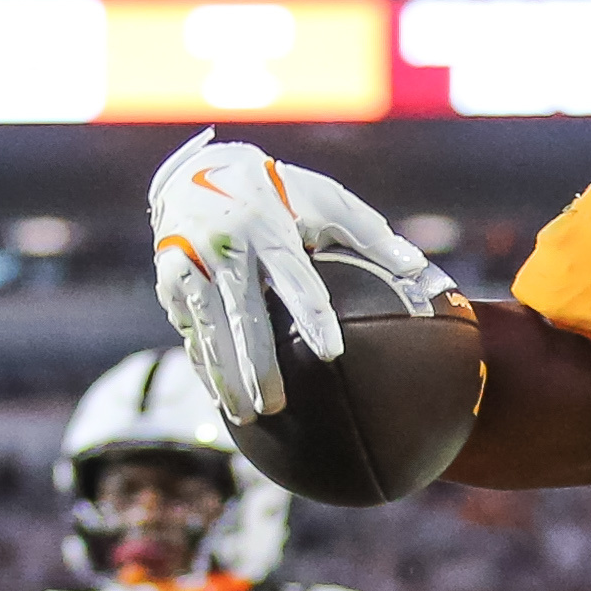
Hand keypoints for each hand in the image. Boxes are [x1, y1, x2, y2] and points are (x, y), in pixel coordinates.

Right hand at [146, 135, 443, 420]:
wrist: (194, 173)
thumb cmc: (278, 192)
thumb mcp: (323, 200)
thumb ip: (370, 234)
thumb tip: (420, 268)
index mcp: (267, 227)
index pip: (294, 278)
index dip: (312, 315)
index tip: (331, 353)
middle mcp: (224, 247)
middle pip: (244, 316)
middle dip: (258, 364)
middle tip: (276, 406)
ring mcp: (189, 265)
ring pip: (210, 330)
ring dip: (226, 377)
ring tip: (246, 416)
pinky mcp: (169, 281)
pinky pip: (190, 331)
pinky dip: (204, 366)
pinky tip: (221, 400)